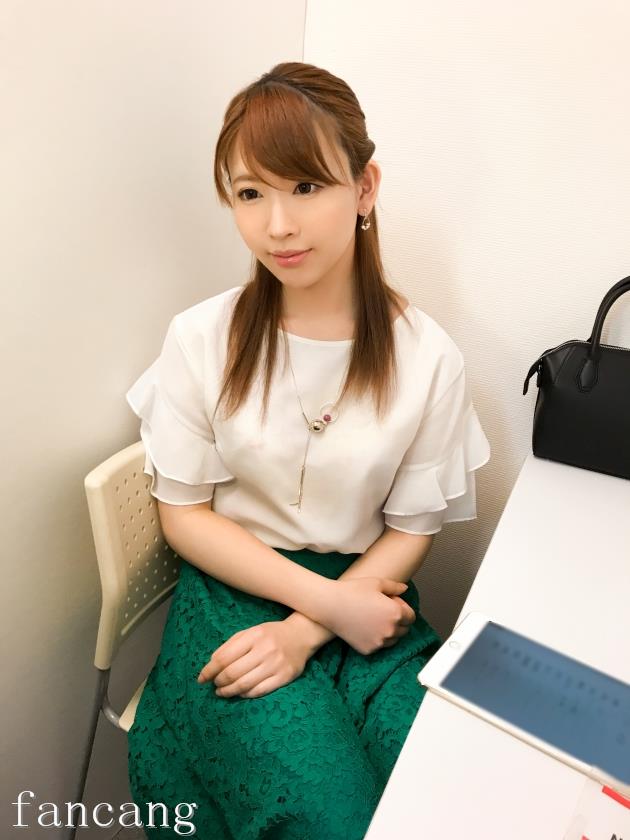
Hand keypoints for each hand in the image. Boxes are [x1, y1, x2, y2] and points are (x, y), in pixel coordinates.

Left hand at [196, 621, 312, 698]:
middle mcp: (265, 650)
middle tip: (214, 684)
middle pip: (232, 673)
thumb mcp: (251, 632)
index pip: (224, 657)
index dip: (209, 670)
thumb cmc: (272, 634)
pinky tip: (239, 693)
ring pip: (244, 685)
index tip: (201, 678)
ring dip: (228, 691)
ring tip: (221, 692)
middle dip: (218, 682)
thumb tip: (211, 664)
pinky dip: (245, 694)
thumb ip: (230, 645)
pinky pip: (259, 691)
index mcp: (254, 636)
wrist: (302, 635)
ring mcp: (276, 665)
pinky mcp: (284, 677)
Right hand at [323, 577, 415, 655]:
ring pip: (393, 639)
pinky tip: (366, 626)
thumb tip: (405, 589)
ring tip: (374, 618)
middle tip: (383, 610)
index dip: (403, 608)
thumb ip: (394, 587)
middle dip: (398, 620)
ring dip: (389, 630)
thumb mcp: (376, 583)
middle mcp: (390, 630)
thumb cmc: (353, 591)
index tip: (392, 602)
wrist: (330, 605)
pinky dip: (377, 638)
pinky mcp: (368, 649)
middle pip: (404, 630)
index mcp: (396, 614)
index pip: (411, 616)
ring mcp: (379, 642)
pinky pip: (379, 645)